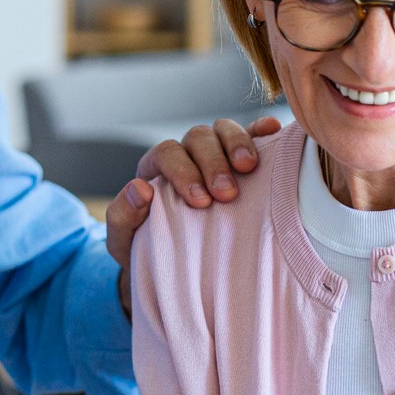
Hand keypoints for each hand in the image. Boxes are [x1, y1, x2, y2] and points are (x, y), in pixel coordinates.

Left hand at [106, 116, 281, 315]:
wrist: (169, 264)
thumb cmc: (145, 248)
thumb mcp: (124, 239)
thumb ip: (122, 215)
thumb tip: (139, 189)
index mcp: (156, 168)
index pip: (167, 153)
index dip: (183, 172)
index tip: (200, 201)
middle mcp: (186, 154)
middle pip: (198, 138)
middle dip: (213, 162)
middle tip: (226, 193)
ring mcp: (215, 155)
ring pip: (223, 130)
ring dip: (237, 143)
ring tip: (249, 168)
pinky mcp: (241, 162)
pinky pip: (251, 136)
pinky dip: (261, 130)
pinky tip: (273, 131)